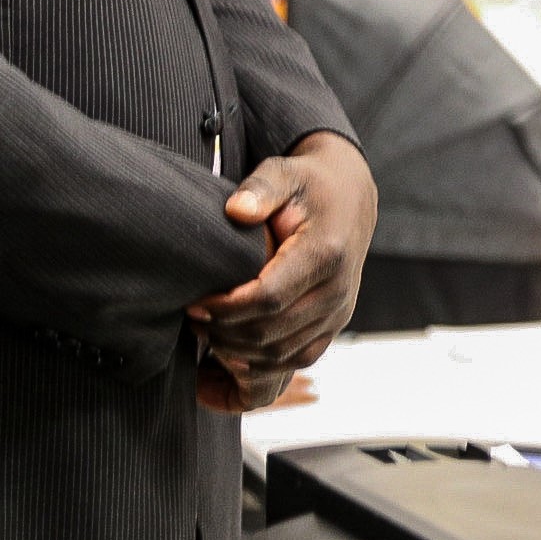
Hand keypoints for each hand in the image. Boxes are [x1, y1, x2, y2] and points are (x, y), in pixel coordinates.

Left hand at [187, 133, 377, 413]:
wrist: (349, 198)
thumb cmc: (307, 185)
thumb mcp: (283, 174)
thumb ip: (260, 188)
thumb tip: (237, 210)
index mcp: (325, 254)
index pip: (269, 297)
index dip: (226, 308)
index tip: (193, 304)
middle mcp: (337, 291)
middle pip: (271, 333)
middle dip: (224, 333)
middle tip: (192, 318)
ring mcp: (338, 312)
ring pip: (282, 354)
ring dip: (238, 353)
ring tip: (207, 334)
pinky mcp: (334, 325)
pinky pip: (297, 359)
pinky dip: (262, 365)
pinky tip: (231, 352)